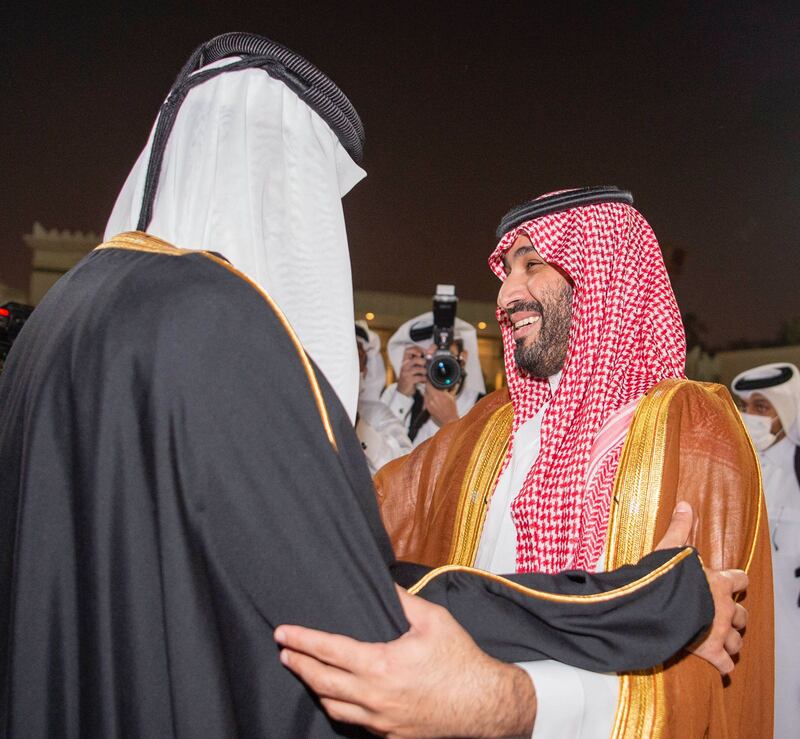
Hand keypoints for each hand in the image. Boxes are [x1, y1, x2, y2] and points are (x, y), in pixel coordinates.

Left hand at [275, 586, 535, 737]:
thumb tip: (382, 581)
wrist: (484, 704)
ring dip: (315, 688)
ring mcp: (381, 720)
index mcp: (381, 665)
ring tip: (305, 672)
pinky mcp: (390, 735)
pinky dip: (339, 707)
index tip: (283, 633)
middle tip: (284, 653)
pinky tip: (336, 697)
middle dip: (299, 665)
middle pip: (322, 682)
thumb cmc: (460, 660)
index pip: (329, 651)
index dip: (302, 641)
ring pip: (333, 707)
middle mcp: (375, 696)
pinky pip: (354, 722)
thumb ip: (402, 599)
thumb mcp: (433, 620)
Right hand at [396, 346, 426, 396]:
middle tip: (425, 366)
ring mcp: (406, 373)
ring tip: (424, 374)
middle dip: (424, 362)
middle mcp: (405, 365)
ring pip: (419, 369)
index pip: (408, 350)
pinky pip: (419, 377)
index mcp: (406, 361)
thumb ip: (423, 357)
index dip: (416, 349)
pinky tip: (423, 380)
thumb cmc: (410, 376)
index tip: (422, 353)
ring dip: (425, 372)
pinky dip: (424, 379)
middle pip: (416, 359)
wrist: (403, 389)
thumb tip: (433, 347)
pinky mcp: (408, 380)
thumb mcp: (414, 366)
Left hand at [423, 385, 459, 426]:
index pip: (429, 384)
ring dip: (428, 391)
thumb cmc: (451, 411)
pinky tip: (432, 397)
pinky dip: (428, 397)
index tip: (431, 379)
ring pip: (425, 393)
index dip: (429, 381)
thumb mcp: (452, 396)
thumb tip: (454, 383)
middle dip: (429, 385)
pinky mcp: (427, 407)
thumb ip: (452, 388)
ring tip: (434, 391)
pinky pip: (425, 399)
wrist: (449, 420)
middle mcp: (432, 399)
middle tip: (432, 384)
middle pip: (426, 388)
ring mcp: (428, 404)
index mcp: (438, 395)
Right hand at [654, 501, 747, 675]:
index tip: (731, 582)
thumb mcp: (671, 548)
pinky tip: (722, 668)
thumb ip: (681, 528)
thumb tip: (685, 504)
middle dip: (736, 616)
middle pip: (742, 615)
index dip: (736, 581)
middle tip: (726, 615)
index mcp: (718, 583)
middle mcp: (724, 608)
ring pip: (736, 640)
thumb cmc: (666, 578)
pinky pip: (724, 664)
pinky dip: (724, 666)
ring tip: (725, 641)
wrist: (659, 607)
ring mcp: (719, 631)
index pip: (739, 580)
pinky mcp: (710, 652)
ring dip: (732, 640)